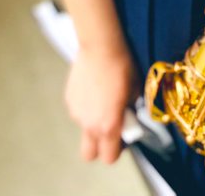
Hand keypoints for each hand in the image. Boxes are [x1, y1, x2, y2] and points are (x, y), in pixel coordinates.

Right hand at [65, 42, 139, 164]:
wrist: (101, 46)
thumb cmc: (122, 68)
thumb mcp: (135, 92)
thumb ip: (130, 110)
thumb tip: (128, 113)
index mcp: (108, 127)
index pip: (110, 157)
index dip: (118, 150)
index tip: (124, 134)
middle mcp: (89, 125)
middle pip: (89, 154)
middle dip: (99, 147)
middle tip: (110, 127)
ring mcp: (76, 113)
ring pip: (84, 128)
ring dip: (93, 122)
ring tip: (102, 98)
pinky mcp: (69, 99)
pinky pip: (78, 111)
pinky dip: (86, 106)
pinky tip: (93, 88)